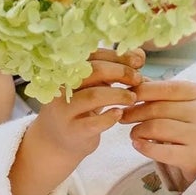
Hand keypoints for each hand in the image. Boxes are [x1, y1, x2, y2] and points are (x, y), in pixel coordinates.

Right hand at [10, 51, 143, 194]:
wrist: (56, 140)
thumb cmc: (79, 108)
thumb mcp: (93, 86)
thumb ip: (113, 70)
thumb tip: (139, 54)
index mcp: (65, 71)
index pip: (92, 55)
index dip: (117, 56)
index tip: (138, 60)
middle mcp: (61, 87)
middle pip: (93, 72)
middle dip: (120, 72)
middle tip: (138, 78)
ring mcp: (64, 110)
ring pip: (93, 96)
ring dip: (118, 94)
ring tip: (132, 97)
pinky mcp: (72, 131)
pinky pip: (93, 123)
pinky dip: (109, 117)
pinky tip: (119, 114)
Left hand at [120, 79, 195, 189]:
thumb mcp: (193, 101)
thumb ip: (167, 92)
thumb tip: (136, 81)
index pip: (165, 88)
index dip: (141, 91)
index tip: (127, 96)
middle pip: (158, 108)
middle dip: (134, 112)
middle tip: (123, 116)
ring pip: (156, 127)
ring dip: (138, 130)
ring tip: (133, 133)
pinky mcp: (193, 157)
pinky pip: (161, 151)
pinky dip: (144, 147)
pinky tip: (137, 144)